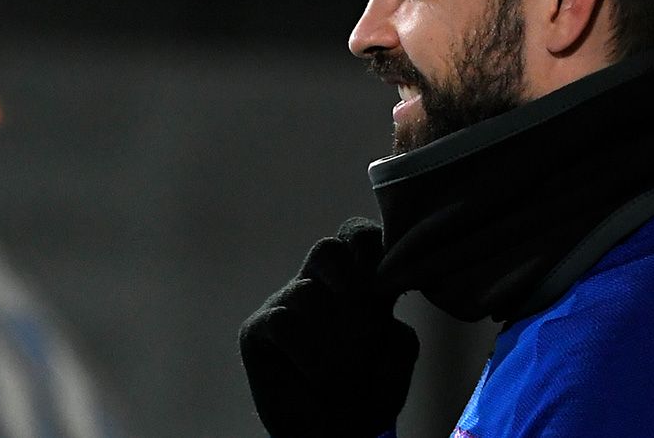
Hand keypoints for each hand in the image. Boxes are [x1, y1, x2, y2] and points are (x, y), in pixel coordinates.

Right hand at [239, 217, 418, 437]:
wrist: (335, 435)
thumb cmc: (369, 391)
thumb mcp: (397, 353)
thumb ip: (396, 316)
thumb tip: (382, 300)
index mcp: (354, 280)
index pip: (359, 237)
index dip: (372, 247)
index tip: (387, 288)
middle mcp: (316, 285)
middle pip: (328, 248)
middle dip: (353, 282)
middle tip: (369, 321)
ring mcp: (284, 304)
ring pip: (308, 293)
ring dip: (335, 338)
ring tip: (345, 373)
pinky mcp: (257, 330)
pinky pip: (283, 322)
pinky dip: (307, 353)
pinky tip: (316, 377)